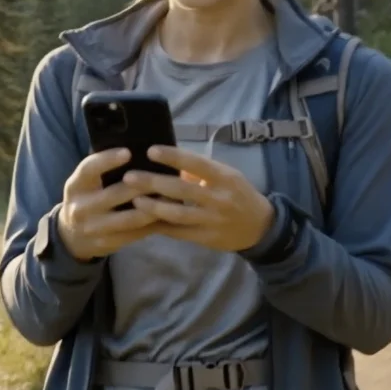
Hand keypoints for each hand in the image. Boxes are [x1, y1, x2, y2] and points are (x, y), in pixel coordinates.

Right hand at [57, 149, 161, 260]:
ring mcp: (94, 228)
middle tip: (164, 175)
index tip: (128, 152)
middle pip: (115, 194)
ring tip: (173, 196)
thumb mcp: (86, 183)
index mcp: (76, 186)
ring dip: (154, 207)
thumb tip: (136, 149)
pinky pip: (135, 234)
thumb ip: (102, 170)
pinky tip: (169, 215)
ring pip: (130, 218)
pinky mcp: (107, 243)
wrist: (72, 237)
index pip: (89, 169)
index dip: (107, 160)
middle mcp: (81, 208)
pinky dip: (153, 224)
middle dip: (142, 185)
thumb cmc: (87, 199)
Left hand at [123, 146, 274, 252]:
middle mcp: (219, 198)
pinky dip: (161, 226)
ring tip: (134, 200)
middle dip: (153, 183)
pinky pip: (179, 232)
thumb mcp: (227, 176)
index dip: (172, 157)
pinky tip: (144, 220)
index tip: (150, 150)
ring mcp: (212, 220)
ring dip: (153, 207)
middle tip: (129, 177)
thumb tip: (172, 163)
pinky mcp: (207, 238)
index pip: (196, 163)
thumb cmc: (239, 194)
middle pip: (181, 190)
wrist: (260, 227)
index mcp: (224, 177)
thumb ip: (201, 171)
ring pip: (178, 214)